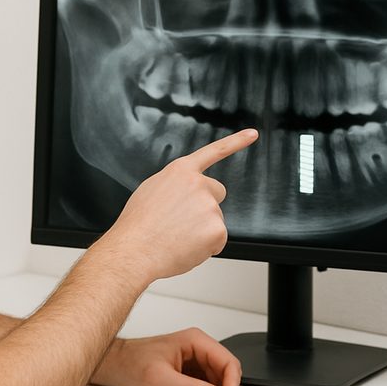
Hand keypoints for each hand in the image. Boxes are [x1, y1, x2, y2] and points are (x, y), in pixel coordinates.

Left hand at [92, 328, 241, 385]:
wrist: (114, 366)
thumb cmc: (131, 364)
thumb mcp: (161, 380)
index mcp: (195, 341)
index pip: (228, 361)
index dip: (232, 384)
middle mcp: (197, 348)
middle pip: (227, 370)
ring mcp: (194, 360)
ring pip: (219, 378)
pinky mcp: (189, 372)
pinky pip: (208, 384)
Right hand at [96, 128, 257, 284]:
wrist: (134, 251)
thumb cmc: (138, 226)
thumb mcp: (150, 191)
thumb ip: (174, 185)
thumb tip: (183, 193)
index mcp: (180, 172)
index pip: (213, 152)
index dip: (236, 142)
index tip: (252, 134)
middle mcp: (198, 184)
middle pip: (217, 194)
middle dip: (207, 206)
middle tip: (184, 220)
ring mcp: (209, 206)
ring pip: (214, 220)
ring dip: (201, 230)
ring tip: (176, 236)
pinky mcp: (217, 229)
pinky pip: (218, 241)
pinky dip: (205, 247)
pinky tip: (185, 247)